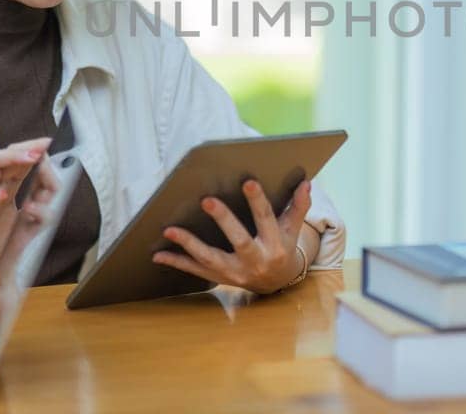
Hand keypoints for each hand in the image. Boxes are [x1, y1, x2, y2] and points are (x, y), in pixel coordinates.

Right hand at [0, 137, 54, 290]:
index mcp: (8, 187)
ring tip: (31, 159)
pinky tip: (3, 196)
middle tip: (42, 148)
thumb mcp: (29, 222)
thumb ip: (41, 203)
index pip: (18, 158)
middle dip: (26, 147)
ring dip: (11, 157)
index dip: (33, 148)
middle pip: (6, 153)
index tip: (49, 143)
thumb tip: (51, 187)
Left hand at [152, 179, 312, 294]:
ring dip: (189, 245)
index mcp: (275, 245)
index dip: (258, 201)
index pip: (267, 220)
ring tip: (170, 230)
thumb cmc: (282, 246)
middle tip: (207, 200)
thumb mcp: (292, 228)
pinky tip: (159, 254)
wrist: (276, 283)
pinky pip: (196, 271)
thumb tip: (306, 182)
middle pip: (239, 240)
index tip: (248, 181)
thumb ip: (298, 206)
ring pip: (211, 259)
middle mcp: (256, 261)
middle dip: (223, 221)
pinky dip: (177, 263)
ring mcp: (236, 273)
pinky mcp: (220, 279)